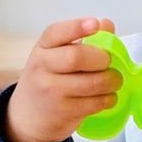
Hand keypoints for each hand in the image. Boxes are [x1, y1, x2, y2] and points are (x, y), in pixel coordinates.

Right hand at [5, 17, 120, 141]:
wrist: (27, 116)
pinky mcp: (63, 112)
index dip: (77, 27)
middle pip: (76, 57)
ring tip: (114, 80)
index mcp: (43, 48)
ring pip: (91, 83)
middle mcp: (43, 67)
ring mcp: (51, 91)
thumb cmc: (49, 79)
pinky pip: (95, 103)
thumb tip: (107, 24)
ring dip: (111, 81)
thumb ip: (83, 40)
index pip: (56, 33)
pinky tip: (109, 96)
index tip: (94, 24)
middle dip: (102, 58)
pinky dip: (109, 99)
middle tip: (109, 62)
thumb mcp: (57, 56)